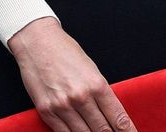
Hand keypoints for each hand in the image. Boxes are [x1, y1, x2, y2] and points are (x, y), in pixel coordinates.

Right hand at [8, 17, 131, 131]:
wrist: (38, 43)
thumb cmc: (66, 53)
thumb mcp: (92, 69)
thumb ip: (100, 92)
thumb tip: (109, 113)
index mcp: (96, 84)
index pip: (117, 116)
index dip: (126, 130)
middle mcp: (81, 97)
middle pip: (101, 129)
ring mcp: (62, 106)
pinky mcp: (47, 111)